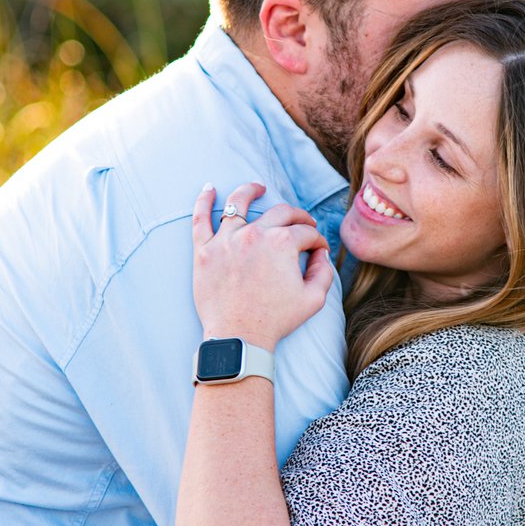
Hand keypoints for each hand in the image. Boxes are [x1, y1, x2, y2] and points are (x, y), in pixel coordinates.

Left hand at [193, 183, 332, 350]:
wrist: (238, 338)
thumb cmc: (275, 320)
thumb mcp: (314, 299)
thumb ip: (324, 271)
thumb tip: (321, 252)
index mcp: (283, 243)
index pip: (305, 232)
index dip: (316, 241)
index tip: (317, 250)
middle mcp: (255, 234)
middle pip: (280, 212)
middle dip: (297, 217)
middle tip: (302, 224)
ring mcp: (227, 239)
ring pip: (238, 203)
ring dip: (251, 191)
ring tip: (258, 188)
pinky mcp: (204, 250)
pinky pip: (200, 218)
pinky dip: (203, 200)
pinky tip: (209, 188)